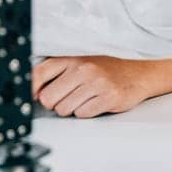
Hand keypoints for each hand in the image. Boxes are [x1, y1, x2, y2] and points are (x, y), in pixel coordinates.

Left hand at [32, 55, 151, 117]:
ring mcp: (96, 82)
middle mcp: (82, 68)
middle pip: (48, 98)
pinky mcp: (108, 97)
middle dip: (54, 103)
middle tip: (67, 98)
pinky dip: (86, 112)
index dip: (32, 89)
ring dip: (71, 109)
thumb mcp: (80, 61)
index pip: (39, 73)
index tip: (33, 96)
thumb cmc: (106, 68)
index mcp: (72, 57)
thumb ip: (57, 72)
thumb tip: (33, 91)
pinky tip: (95, 102)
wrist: (138, 72)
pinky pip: (82, 114)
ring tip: (84, 98)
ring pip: (64, 109)